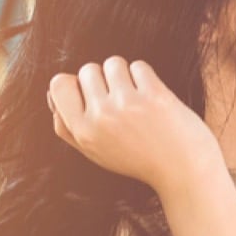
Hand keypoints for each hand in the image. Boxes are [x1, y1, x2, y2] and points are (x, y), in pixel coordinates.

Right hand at [47, 57, 219, 192]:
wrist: (184, 171)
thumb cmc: (140, 160)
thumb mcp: (96, 152)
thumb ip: (70, 126)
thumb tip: (51, 93)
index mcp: (82, 133)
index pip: (58, 85)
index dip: (76, 84)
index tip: (94, 97)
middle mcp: (100, 118)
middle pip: (87, 70)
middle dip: (104, 79)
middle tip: (123, 103)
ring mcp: (126, 105)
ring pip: (113, 63)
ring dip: (126, 75)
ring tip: (138, 99)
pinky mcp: (153, 95)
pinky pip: (139, 66)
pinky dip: (146, 78)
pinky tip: (154, 100)